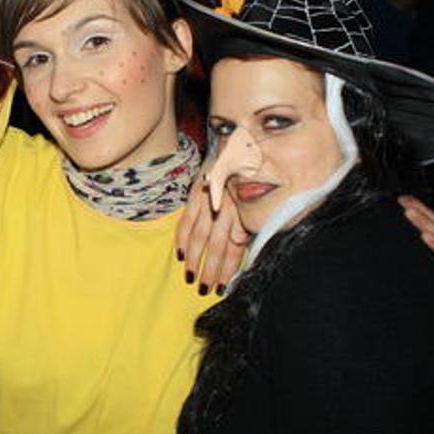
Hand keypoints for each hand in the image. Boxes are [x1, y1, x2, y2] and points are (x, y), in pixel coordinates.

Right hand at [177, 172, 249, 294]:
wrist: (236, 144)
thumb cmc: (247, 176)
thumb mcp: (252, 201)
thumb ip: (246, 223)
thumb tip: (241, 248)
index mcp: (242, 213)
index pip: (235, 247)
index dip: (228, 269)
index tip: (222, 287)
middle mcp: (227, 208)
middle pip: (217, 246)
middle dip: (210, 270)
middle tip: (204, 289)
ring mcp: (209, 200)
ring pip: (200, 236)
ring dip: (195, 259)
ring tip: (191, 277)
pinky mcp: (195, 192)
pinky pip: (187, 219)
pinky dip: (182, 238)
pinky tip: (180, 254)